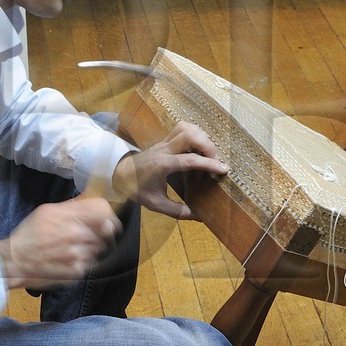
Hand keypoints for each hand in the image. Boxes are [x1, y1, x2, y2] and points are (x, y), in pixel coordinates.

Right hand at [0, 197, 121, 288]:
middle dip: (103, 232)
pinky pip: (92, 263)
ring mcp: (78, 254)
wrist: (14, 261)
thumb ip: (72, 205)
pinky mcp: (77, 271)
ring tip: (76, 247)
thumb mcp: (47, 211)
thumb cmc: (29, 234)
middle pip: (107, 230)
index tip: (107, 218)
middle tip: (93, 234)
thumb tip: (90, 198)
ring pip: (101, 247)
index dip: (108, 213)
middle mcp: (76, 234)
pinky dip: (85, 261)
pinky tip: (71, 259)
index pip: (103, 209)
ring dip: (94, 247)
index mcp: (68, 216)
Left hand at [112, 120, 227, 220]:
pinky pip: (182, 128)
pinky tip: (200, 145)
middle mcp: (164, 150)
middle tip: (215, 160)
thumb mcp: (156, 204)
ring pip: (186, 127)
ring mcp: (164, 142)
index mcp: (162, 165)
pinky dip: (195, 132)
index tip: (224, 169)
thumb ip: (178, 211)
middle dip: (208, 145)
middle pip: (189, 135)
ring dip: (202, 136)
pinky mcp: (165, 139)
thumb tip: (199, 217)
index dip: (208, 163)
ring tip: (209, 152)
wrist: (120, 174)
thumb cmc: (138, 189)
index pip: (189, 160)